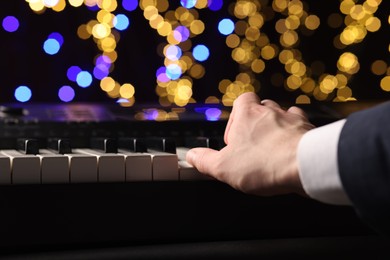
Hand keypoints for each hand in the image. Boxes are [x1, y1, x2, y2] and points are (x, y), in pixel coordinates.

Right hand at [186, 92, 314, 195]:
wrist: (305, 165)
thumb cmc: (263, 164)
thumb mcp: (223, 167)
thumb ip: (205, 161)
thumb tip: (191, 156)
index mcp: (248, 115)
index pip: (242, 101)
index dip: (237, 118)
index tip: (234, 140)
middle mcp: (271, 111)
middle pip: (262, 109)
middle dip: (257, 125)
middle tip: (253, 147)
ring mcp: (292, 119)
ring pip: (283, 116)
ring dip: (277, 129)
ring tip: (273, 149)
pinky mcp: (310, 130)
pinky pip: (302, 127)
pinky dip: (296, 135)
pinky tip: (293, 150)